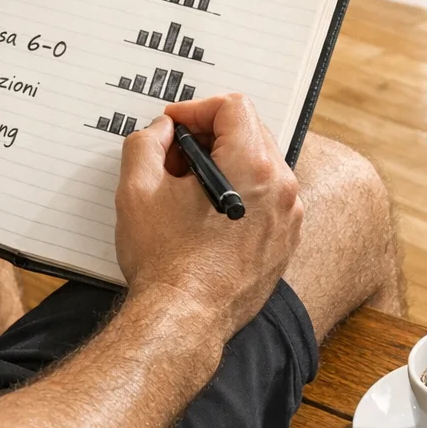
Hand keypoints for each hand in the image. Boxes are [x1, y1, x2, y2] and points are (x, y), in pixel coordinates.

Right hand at [114, 95, 303, 340]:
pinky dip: (239, 194)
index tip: (172, 128)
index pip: (234, 106)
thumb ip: (147, 142)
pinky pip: (266, 199)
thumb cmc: (164, 261)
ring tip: (186, 190)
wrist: (184, 320)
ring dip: (224, 164)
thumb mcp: (137, 188)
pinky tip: (205, 216)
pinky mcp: (285, 242)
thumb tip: (163, 132)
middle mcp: (282, 188)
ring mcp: (289, 218)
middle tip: (174, 157)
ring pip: (259, 165)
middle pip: (251, 132)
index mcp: (253, 166)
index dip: (195, 109)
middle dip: (209, 135)